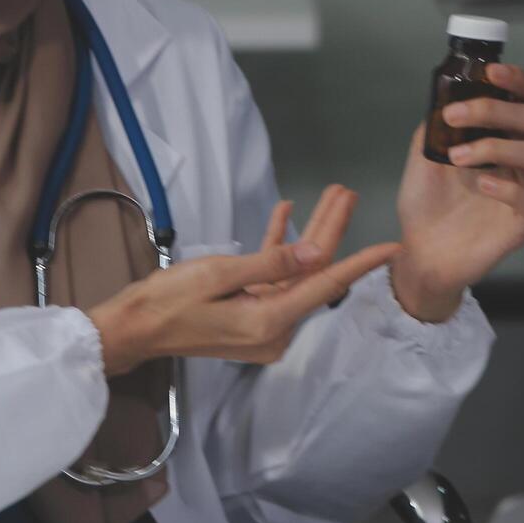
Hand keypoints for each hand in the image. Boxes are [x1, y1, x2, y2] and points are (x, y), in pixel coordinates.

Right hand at [87, 193, 398, 376]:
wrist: (132, 328)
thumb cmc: (168, 301)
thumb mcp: (219, 274)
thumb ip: (271, 263)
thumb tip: (316, 252)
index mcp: (270, 321)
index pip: (325, 286)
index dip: (360, 263)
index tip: (390, 247)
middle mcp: (272, 328)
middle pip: (312, 276)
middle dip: (331, 233)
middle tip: (348, 194)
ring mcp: (260, 324)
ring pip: (295, 274)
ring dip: (307, 236)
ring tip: (327, 195)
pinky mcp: (246, 315)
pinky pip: (270, 280)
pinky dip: (276, 251)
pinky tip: (284, 214)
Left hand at [394, 63, 523, 321]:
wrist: (420, 254)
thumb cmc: (426, 209)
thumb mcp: (422, 159)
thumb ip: (434, 128)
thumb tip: (442, 96)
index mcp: (499, 139)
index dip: (516, 81)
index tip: (490, 72)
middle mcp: (515, 161)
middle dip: (493, 109)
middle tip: (456, 116)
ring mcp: (523, 190)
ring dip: (495, 147)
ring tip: (457, 158)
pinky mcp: (521, 223)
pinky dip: (507, 188)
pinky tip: (481, 185)